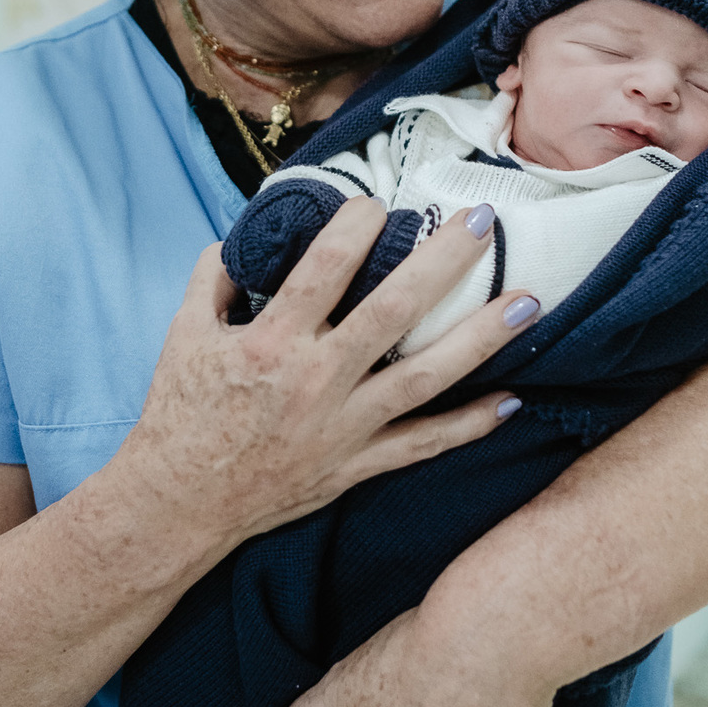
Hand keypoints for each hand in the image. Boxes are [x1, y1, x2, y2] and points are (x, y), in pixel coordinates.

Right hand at [119, 197, 540, 549]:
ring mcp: (344, 428)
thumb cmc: (181, 412)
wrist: (180, 505)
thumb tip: (244, 236)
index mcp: (272, 342)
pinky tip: (511, 400)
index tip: (378, 201)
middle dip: (443, 261)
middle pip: (394, 310)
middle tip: (482, 222)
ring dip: (481, 338)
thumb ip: (214, 277)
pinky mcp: (357, 466)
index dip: (356, 225)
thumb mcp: (184, 334)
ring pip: (427, 377)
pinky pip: (423, 445)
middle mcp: (316, 381)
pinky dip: (468, 425)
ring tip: (528, 302)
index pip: (326, 268)